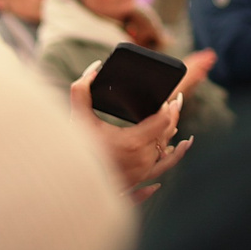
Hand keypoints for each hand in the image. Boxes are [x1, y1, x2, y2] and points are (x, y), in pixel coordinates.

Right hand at [73, 49, 213, 199]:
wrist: (70, 181)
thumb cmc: (75, 149)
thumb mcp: (77, 119)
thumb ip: (82, 91)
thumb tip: (95, 68)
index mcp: (133, 142)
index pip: (164, 120)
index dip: (168, 107)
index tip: (167, 99)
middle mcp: (142, 158)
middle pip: (167, 133)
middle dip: (171, 116)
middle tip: (175, 102)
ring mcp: (143, 171)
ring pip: (166, 149)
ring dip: (171, 133)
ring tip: (175, 118)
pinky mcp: (140, 179)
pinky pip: (165, 166)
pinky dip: (175, 155)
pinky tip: (180, 145)